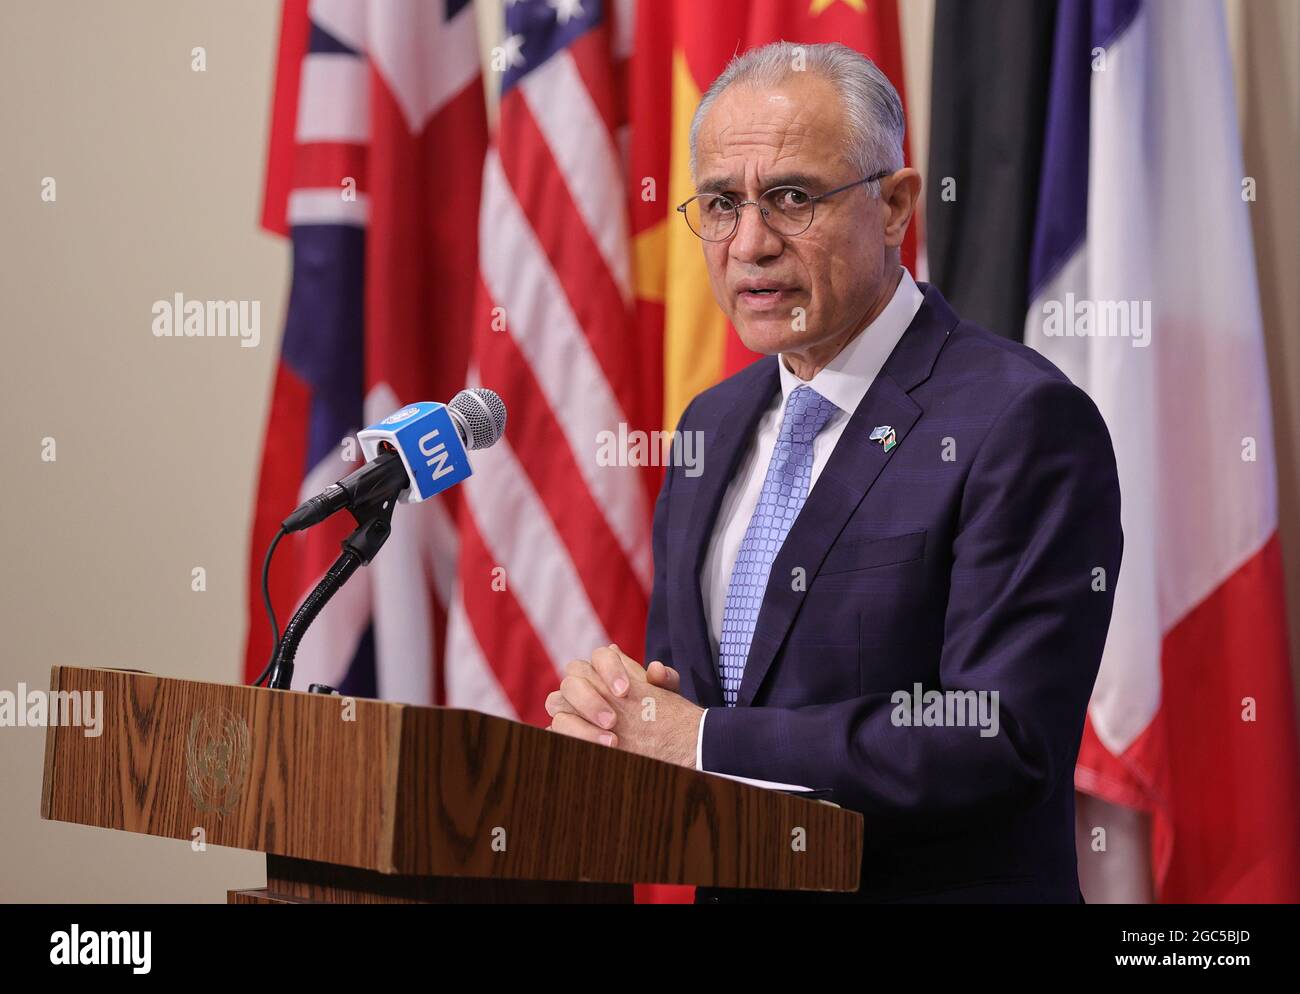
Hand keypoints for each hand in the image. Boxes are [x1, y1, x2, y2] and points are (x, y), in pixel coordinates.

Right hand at [545, 645, 700, 766]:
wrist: (655, 744)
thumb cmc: (657, 714)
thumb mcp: (669, 699)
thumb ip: (667, 681)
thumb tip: (655, 669)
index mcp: (605, 668)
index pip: (599, 656)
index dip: (609, 670)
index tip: (625, 691)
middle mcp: (581, 684)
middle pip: (572, 679)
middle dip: (590, 700)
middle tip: (613, 721)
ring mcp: (567, 707)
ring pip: (555, 703)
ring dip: (579, 725)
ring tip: (610, 742)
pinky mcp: (561, 731)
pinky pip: (552, 732)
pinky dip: (570, 740)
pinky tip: (594, 753)